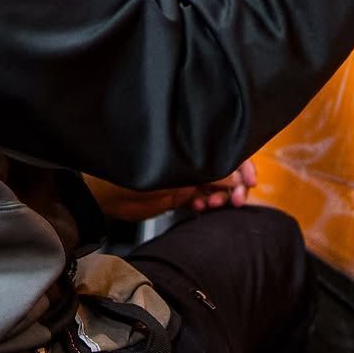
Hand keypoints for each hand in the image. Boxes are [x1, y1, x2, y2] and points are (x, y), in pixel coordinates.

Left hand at [84, 159, 256, 222]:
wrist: (105, 195)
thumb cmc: (129, 175)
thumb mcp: (175, 175)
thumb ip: (207, 174)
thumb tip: (237, 178)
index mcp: (190, 145)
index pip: (226, 151)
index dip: (243, 165)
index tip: (248, 182)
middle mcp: (192, 159)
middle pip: (227, 168)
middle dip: (236, 184)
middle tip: (234, 200)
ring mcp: (187, 175)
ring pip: (219, 185)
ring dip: (223, 196)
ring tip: (214, 204)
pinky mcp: (180, 193)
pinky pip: (205, 196)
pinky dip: (210, 203)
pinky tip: (203, 206)